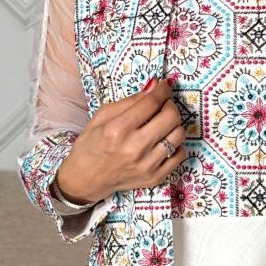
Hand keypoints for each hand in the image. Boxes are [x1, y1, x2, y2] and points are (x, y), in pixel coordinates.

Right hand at [55, 78, 187, 203]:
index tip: (163, 86)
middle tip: (163, 104)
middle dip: (170, 105)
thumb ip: (130, 101)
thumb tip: (154, 86)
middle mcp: (135, 148)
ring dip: (174, 124)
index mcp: (118, 129)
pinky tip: (163, 141)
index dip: (162, 90)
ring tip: (162, 123)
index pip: (151, 103)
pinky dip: (175, 144)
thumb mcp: (102, 116)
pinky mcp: (155, 178)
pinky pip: (180, 154)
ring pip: (179, 135)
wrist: (86, 179)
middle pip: (171, 117)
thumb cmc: (91, 144)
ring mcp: (147, 165)